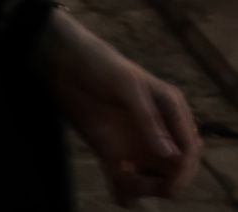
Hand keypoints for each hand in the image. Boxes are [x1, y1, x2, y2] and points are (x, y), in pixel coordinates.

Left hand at [33, 9, 199, 205]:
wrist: (65, 65)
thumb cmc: (101, 65)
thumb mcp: (126, 85)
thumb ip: (148, 118)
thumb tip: (171, 156)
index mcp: (170, 110)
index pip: (190, 149)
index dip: (185, 170)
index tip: (169, 185)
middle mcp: (158, 131)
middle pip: (177, 172)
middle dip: (166, 184)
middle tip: (140, 181)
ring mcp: (138, 145)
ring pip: (155, 183)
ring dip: (144, 189)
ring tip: (121, 175)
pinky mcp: (116, 155)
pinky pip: (127, 188)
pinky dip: (125, 192)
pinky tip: (112, 175)